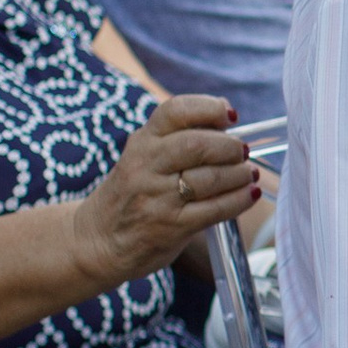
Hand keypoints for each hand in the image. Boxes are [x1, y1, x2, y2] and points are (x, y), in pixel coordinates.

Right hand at [69, 97, 260, 289]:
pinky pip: (215, 209)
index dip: (209, 108)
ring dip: (239, 174)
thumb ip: (179, 136)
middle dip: (230, 147)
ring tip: (247, 174)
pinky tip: (249, 194)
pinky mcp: (171, 226)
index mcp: (142, 141)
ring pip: (209, 177)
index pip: (176, 111)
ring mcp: (157, 197)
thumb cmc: (133, 192)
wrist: (99, 239)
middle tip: (242, 152)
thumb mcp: (144, 156)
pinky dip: (239, 199)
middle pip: (197, 145)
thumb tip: (228, 116)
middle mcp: (146, 166)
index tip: (230, 116)